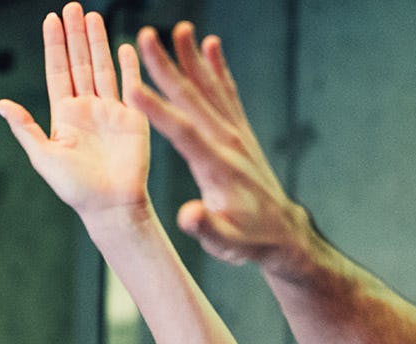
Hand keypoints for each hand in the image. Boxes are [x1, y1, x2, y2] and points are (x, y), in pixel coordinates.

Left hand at [0, 3, 149, 219]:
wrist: (111, 206)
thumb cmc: (75, 188)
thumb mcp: (43, 157)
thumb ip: (25, 128)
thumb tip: (1, 103)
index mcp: (64, 115)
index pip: (58, 72)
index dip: (55, 46)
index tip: (50, 19)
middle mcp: (87, 108)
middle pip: (80, 63)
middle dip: (75, 35)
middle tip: (72, 6)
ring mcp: (111, 111)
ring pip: (102, 68)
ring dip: (98, 42)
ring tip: (93, 16)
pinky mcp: (133, 118)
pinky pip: (129, 85)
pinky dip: (128, 65)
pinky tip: (125, 45)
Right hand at [128, 22, 311, 266]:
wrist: (282, 233)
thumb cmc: (249, 239)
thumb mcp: (225, 243)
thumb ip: (206, 227)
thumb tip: (188, 215)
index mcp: (217, 167)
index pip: (183, 133)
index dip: (157, 111)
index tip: (132, 87)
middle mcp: (228, 143)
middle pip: (194, 99)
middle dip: (168, 66)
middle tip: (147, 35)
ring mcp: (236, 135)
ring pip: (211, 89)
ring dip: (193, 58)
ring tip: (180, 27)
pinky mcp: (241, 133)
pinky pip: (228, 94)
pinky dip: (219, 69)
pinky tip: (210, 46)